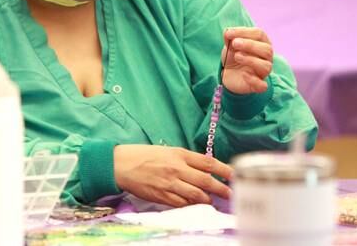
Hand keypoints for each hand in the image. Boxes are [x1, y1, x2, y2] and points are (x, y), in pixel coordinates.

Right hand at [114, 145, 231, 206]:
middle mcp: (177, 168)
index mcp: (179, 154)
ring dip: (208, 200)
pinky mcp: (162, 196)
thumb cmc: (144, 156)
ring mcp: (170, 183)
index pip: (208, 162)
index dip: (224, 170)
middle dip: (221, 189)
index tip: (234, 175)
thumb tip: (205, 169)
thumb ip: (186, 159)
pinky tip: (196, 205)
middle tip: (231, 194)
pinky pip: (182, 204)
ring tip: (213, 202)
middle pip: (206, 181)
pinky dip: (191, 205)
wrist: (121, 164)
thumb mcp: (167, 151)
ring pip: (196, 195)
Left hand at [220, 27, 272, 93]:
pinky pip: (262, 85)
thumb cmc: (233, 57)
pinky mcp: (258, 85)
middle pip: (267, 49)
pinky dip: (254, 80)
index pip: (259, 34)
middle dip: (250, 45)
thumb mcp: (230, 45)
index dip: (244, 32)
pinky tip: (244, 74)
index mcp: (262, 43)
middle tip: (234, 43)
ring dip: (251, 60)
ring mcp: (263, 72)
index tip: (228, 34)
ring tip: (237, 56)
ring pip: (266, 66)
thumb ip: (230, 37)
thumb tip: (227, 31)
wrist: (228, 74)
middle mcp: (266, 57)